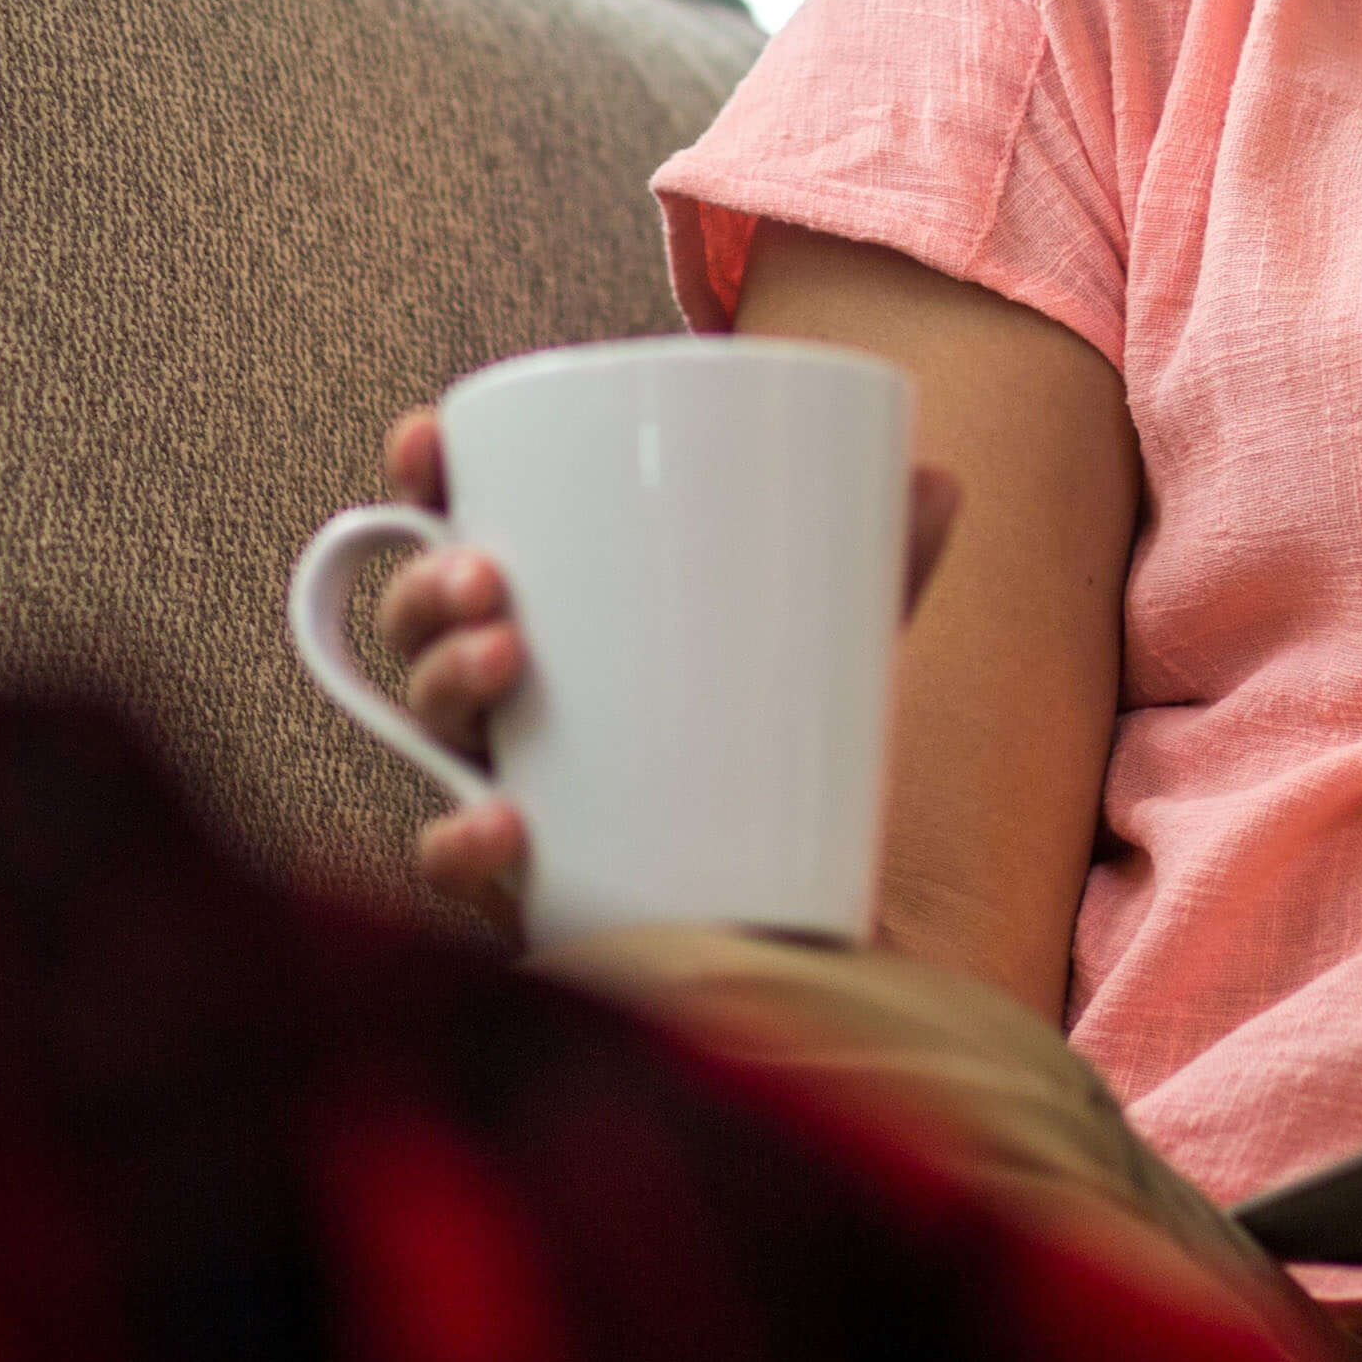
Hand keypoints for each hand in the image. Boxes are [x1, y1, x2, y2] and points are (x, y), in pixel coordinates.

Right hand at [365, 405, 962, 928]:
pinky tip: (505, 820)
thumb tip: (943, 480)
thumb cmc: (779, 750)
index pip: (453, 525)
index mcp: (553, 606)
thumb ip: (877, 566)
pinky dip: (462, 841)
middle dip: (429, 583)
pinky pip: (455, 864)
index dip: (418, 477)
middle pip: (420, 622)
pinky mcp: (524, 882)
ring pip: (427, 723)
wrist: (796, 917)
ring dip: (445, 675)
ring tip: (509, 654)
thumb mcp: (825, 645)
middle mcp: (506, 694)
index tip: (425, 444)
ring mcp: (504, 782)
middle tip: (490, 573)